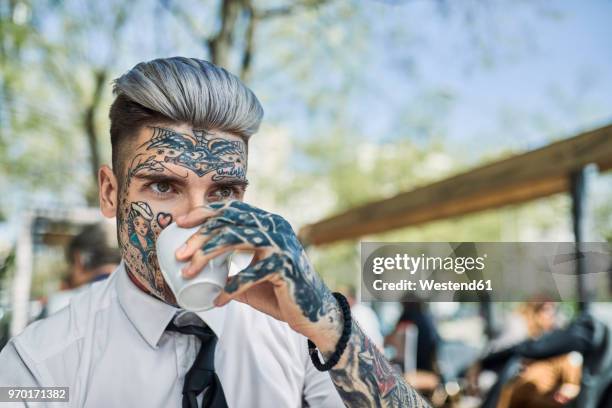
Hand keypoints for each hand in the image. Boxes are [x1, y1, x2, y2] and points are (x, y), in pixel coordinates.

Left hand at [175, 200, 342, 351]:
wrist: (314, 312)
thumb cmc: (281, 292)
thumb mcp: (253, 276)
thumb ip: (232, 271)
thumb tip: (202, 273)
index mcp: (268, 224)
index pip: (232, 209)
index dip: (204, 212)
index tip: (180, 222)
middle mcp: (275, 228)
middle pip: (228, 222)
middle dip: (199, 237)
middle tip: (179, 255)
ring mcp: (280, 245)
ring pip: (234, 239)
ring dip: (206, 255)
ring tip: (188, 272)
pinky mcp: (284, 266)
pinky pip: (249, 274)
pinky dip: (230, 289)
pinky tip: (218, 301)